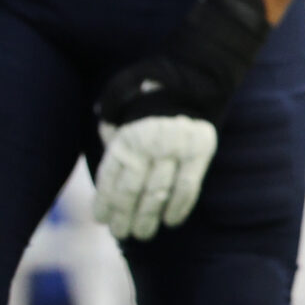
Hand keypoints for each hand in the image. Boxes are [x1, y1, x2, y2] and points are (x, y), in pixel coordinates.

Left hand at [94, 0, 271, 241]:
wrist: (198, 70)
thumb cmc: (154, 85)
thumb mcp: (121, 101)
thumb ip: (111, 127)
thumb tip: (108, 150)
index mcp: (128, 134)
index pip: (113, 178)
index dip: (107, 202)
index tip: (103, 219)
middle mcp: (150, 145)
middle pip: (134, 192)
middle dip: (126, 217)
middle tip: (123, 233)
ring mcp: (176, 150)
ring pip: (159, 193)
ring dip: (150, 218)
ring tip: (143, 234)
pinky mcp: (200, 152)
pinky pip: (188, 186)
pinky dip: (179, 206)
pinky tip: (171, 221)